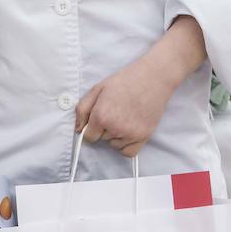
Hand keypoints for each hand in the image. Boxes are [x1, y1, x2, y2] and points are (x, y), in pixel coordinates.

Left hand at [75, 16, 205, 157]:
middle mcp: (115, 128)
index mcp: (101, 116)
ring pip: (114, 145)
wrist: (152, 78)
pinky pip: (128, 153)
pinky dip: (126, 146)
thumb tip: (78, 129)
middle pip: (102, 140)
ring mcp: (130, 134)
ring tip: (123, 117)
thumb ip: (82, 110)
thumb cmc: (124, 81)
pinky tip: (128, 132)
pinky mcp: (144, 137)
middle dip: (104, 129)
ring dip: (115, 136)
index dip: (91, 128)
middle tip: (114, 112)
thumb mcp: (97, 89)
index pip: (88, 137)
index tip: (97, 120)